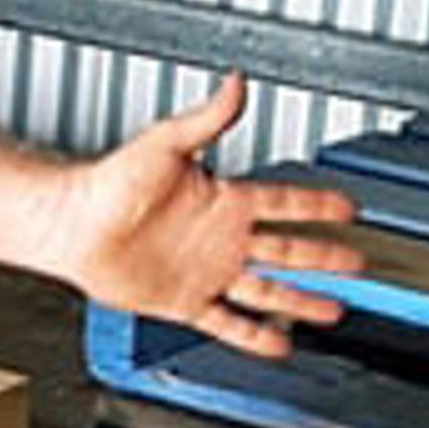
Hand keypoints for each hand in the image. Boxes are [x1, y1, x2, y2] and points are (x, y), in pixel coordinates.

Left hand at [56, 73, 361, 358]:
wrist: (72, 225)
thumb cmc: (107, 182)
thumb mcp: (165, 143)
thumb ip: (207, 117)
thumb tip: (236, 82)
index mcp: (223, 200)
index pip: (284, 202)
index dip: (316, 205)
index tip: (347, 207)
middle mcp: (220, 238)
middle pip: (287, 251)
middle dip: (324, 257)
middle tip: (357, 261)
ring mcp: (206, 272)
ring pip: (268, 291)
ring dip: (301, 301)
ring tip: (333, 309)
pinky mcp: (185, 302)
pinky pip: (229, 323)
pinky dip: (255, 336)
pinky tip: (279, 345)